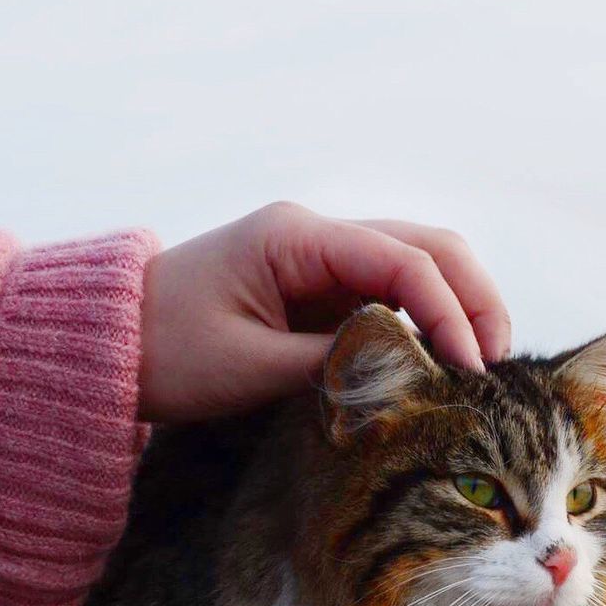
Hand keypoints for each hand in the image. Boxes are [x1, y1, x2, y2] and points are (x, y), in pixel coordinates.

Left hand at [138, 201, 509, 421]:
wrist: (108, 345)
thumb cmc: (166, 352)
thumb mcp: (250, 366)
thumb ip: (334, 364)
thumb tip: (408, 371)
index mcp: (296, 237)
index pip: (400, 260)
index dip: (447, 311)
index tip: (471, 369)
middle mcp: (315, 234)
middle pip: (425, 245)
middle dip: (471, 297)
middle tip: (497, 361)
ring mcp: (318, 257)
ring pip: (414, 264)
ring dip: (454, 305)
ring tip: (480, 363)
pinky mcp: (316, 286)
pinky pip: (386, 292)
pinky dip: (423, 320)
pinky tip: (440, 357)